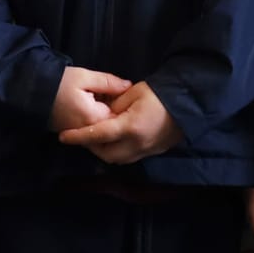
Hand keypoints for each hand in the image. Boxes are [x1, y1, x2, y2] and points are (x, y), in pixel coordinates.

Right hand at [48, 66, 132, 132]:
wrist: (32, 92)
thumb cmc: (58, 83)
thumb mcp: (85, 77)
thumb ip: (108, 82)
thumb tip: (128, 86)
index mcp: (95, 117)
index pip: (121, 116)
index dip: (125, 104)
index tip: (124, 93)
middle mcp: (89, 131)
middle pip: (112, 125)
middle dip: (117, 111)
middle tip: (112, 95)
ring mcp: (80, 135)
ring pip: (102, 128)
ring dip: (106, 116)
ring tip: (101, 99)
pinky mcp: (73, 134)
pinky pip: (91, 130)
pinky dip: (95, 120)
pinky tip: (92, 106)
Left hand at [57, 82, 181, 164]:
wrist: (190, 102)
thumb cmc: (161, 93)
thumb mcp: (133, 92)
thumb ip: (115, 105)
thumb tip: (103, 114)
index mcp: (130, 127)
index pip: (97, 135)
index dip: (78, 136)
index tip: (62, 136)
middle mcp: (137, 145)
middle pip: (105, 154)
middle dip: (91, 147)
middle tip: (81, 135)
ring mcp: (146, 151)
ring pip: (117, 159)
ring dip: (104, 151)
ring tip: (97, 138)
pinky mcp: (153, 152)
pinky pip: (129, 157)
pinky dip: (118, 152)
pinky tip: (115, 141)